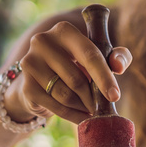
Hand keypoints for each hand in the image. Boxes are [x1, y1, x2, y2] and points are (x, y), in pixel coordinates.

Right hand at [8, 19, 132, 124]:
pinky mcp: (26, 86)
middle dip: (93, 97)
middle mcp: (42, 42)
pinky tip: (80, 116)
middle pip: (77, 79)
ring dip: (83, 106)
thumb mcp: (100, 57)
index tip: (115, 96)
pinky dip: (72, 115)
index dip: (104, 77)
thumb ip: (117, 56)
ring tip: (89, 108)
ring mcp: (30, 63)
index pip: (89, 55)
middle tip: (101, 106)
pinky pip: (56, 107)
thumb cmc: (78, 65)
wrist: (44, 80)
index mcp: (64, 30)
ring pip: (66, 95)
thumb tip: (119, 66)